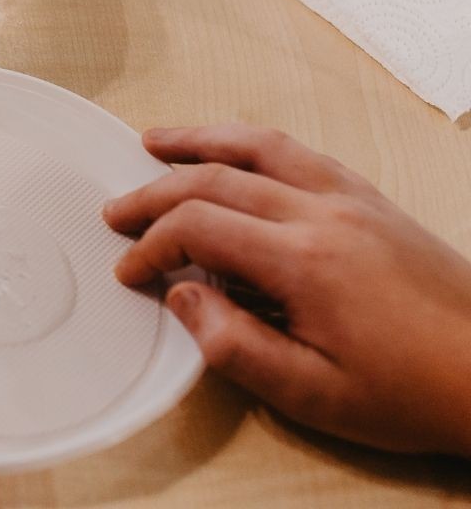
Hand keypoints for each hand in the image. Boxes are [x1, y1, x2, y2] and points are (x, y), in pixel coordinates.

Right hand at [105, 124, 470, 456]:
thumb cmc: (414, 390)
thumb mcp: (312, 392)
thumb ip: (234, 345)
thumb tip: (182, 299)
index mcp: (306, 261)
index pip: (198, 227)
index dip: (151, 246)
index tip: (133, 271)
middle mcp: (327, 215)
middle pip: (217, 177)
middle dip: (155, 191)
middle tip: (118, 209)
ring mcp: (354, 201)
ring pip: (261, 146)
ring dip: (201, 140)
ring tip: (157, 142)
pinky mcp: (375, 203)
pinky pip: (303, 153)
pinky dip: (255, 143)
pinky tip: (239, 152)